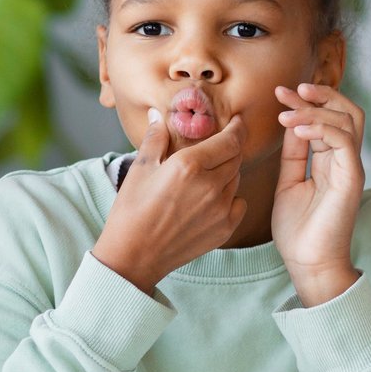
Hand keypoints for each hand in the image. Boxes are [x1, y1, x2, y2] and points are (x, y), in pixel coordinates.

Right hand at [92, 109, 246, 293]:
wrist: (134, 255)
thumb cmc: (131, 211)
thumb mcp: (140, 169)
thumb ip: (155, 139)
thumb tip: (158, 116)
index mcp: (189, 165)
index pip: (230, 139)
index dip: (238, 128)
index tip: (236, 121)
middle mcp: (210, 185)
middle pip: (236, 158)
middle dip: (230, 148)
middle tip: (218, 146)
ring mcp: (220, 209)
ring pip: (236, 180)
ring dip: (227, 172)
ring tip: (207, 175)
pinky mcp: (225, 229)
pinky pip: (239, 203)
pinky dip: (230, 197)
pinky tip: (210, 199)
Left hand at [272, 82, 365, 306]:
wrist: (308, 263)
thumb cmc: (298, 229)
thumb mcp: (288, 182)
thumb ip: (293, 154)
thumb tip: (290, 122)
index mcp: (330, 160)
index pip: (328, 117)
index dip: (307, 102)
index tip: (280, 93)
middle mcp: (344, 160)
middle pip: (346, 111)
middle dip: (319, 95)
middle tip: (291, 90)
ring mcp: (351, 168)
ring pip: (348, 119)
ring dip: (316, 110)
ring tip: (287, 112)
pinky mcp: (352, 179)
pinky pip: (345, 141)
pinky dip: (323, 129)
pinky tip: (300, 130)